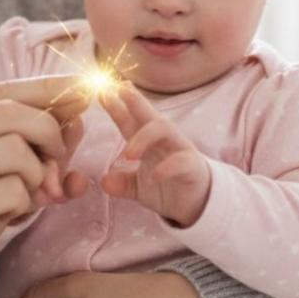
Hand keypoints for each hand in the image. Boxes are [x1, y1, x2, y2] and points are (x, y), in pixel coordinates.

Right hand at [0, 76, 88, 297]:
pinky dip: (25, 203)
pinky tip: (9, 216)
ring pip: (15, 149)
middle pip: (9, 112)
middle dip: (48, 131)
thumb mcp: (4, 171)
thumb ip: (34, 141)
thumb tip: (78, 114)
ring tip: (27, 194)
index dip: (44, 88)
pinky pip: (14, 190)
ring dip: (37, 174)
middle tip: (60, 157)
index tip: (83, 88)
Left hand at [100, 85, 211, 227]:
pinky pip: (182, 161)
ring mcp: (180, 150)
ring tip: (127, 154)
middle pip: (149, 115)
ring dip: (144, 138)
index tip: (101, 93)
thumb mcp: (139, 187)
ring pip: (165, 130)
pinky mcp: (193, 167)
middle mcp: (165, 140)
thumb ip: (122, 183)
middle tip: (119, 90)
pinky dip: (166, 168)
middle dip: (135, 101)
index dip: (117, 107)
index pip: (131, 121)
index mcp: (149, 142)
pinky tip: (153, 177)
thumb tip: (104, 181)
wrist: (197, 206)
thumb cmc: (168, 187)